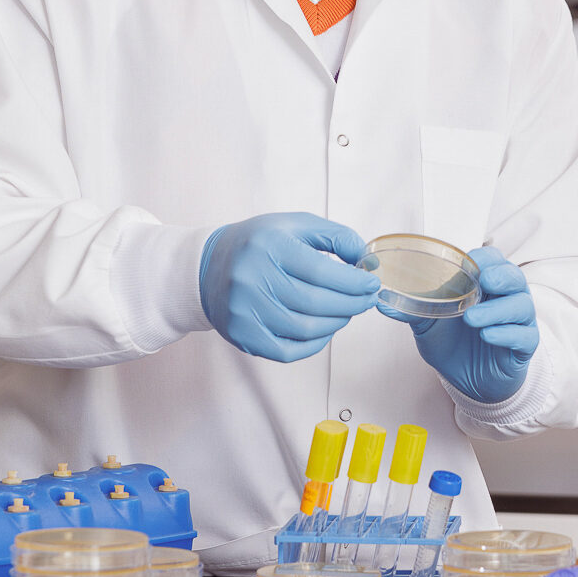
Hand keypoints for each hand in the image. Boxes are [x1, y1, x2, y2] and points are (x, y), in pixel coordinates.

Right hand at [199, 213, 378, 361]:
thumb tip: (367, 261)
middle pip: (316, 303)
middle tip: (366, 301)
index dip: (353, 282)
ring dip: (336, 323)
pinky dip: (315, 344)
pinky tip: (325, 329)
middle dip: (351, 304)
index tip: (371, 283)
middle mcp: (252, 279)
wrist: (206, 267)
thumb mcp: (295, 225)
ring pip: (305, 329)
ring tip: (346, 312)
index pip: (321, 271)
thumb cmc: (258, 244)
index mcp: (268, 246)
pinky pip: (288, 351)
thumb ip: (335, 236)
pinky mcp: (242, 336)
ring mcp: (244, 311)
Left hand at [380, 246, 537, 403]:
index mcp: (484, 285)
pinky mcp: (524, 346)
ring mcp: (517, 322)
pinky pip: (524, 336)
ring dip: (497, 310)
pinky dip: (506, 334)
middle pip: (514, 277)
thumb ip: (411, 308)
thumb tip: (382, 300)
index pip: (493, 261)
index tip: (471, 262)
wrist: (468, 382)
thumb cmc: (454, 344)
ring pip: (521, 305)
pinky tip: (487, 336)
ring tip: (472, 318)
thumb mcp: (429, 323)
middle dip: (502, 276)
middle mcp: (505, 299)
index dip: (485, 259)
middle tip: (485, 282)